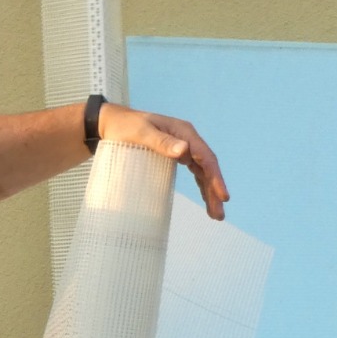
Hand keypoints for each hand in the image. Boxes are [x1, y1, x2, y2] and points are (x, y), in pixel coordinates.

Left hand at [97, 105, 230, 219]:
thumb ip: (162, 142)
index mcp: (184, 132)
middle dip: (214, 190)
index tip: (223, 196)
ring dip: (210, 192)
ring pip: (202, 171)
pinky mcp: (176, 154)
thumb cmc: (125, 126)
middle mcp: (187, 139)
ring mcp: (183, 147)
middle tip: (218, 215)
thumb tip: (184, 151)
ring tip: (215, 214)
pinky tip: (205, 199)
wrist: (113, 122)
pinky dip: (201, 186)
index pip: (205, 157)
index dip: (216, 178)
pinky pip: (195, 172)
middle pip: (207, 167)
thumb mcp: (142, 133)